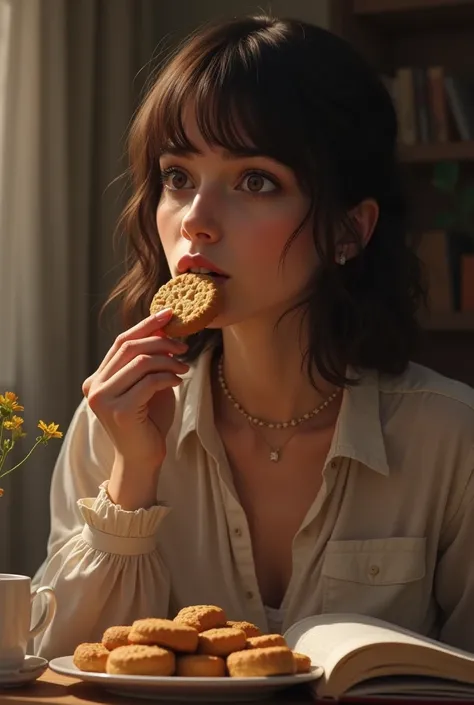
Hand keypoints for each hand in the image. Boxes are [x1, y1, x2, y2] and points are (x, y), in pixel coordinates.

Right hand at [83, 308, 188, 475]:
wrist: (143, 459)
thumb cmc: (148, 422)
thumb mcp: (147, 386)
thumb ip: (148, 362)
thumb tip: (164, 329)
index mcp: (97, 378)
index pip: (121, 342)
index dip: (146, 325)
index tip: (169, 315)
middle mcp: (94, 386)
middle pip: (130, 347)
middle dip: (161, 341)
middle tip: (183, 346)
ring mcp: (103, 399)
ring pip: (141, 362)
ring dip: (169, 361)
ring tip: (184, 367)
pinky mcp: (118, 411)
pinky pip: (149, 381)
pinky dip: (168, 377)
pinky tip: (178, 381)